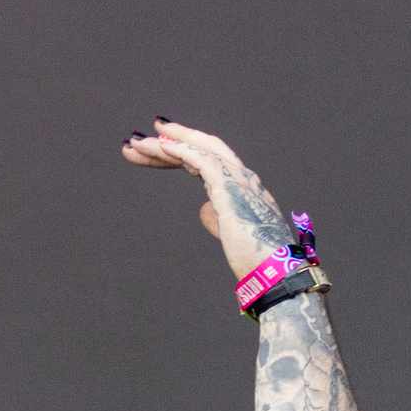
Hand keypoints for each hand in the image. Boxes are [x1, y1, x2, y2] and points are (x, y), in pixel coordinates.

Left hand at [122, 120, 291, 280]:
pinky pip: (202, 160)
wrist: (275, 272)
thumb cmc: (256, 259)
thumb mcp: (230, 234)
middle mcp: (242, 177)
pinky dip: (181, 150)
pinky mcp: (231, 188)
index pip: (206, 161)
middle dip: (169, 141)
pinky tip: (160, 146)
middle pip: (201, 148)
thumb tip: (203, 208)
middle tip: (137, 139)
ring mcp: (238, 180)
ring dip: (165, 145)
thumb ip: (217, 218)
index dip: (181, 152)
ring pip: (199, 150)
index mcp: (241, 187)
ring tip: (135, 142)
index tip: (156, 149)